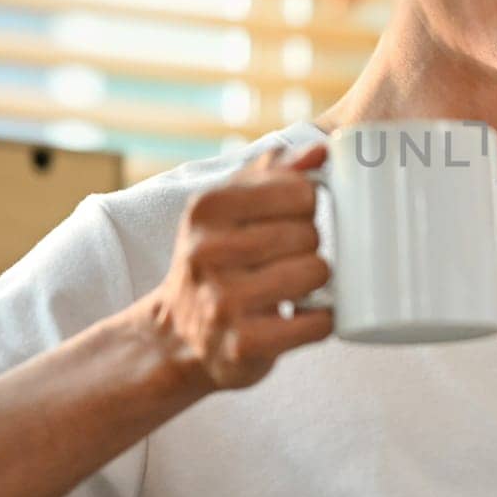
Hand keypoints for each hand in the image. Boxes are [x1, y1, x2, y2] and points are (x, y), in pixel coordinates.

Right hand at [146, 142, 332, 390]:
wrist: (177, 335)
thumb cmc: (216, 260)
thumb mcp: (228, 208)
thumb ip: (272, 172)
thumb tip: (320, 151)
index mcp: (206, 209)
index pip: (299, 191)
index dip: (305, 206)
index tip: (288, 219)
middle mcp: (208, 253)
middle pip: (309, 233)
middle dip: (308, 246)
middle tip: (285, 258)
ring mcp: (224, 303)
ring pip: (316, 273)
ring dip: (315, 282)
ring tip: (291, 285)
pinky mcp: (245, 345)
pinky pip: (317, 322)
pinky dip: (319, 319)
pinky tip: (300, 315)